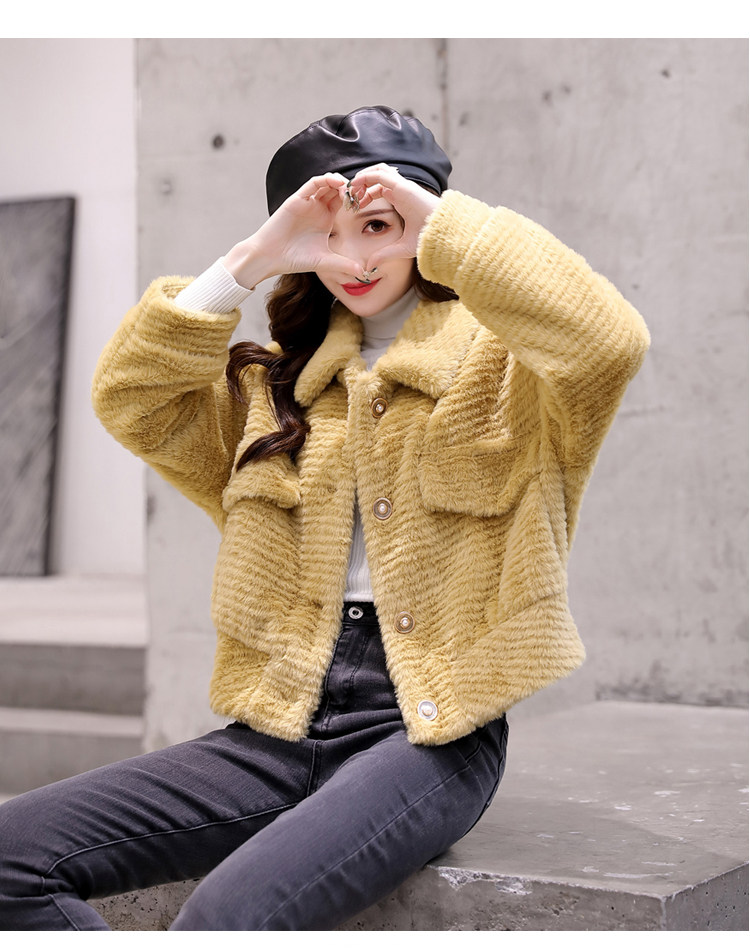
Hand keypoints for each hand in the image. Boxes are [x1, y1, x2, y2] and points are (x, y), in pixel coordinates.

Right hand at [224, 174, 362, 288]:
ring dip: (340, 182)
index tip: (369, 201)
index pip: (344, 201)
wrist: (270, 257)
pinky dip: (325, 180)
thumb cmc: (294, 259)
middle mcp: (318, 207)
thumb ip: (343, 264)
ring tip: (350, 188)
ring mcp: (307, 202)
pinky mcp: (297, 199)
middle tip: (363, 190)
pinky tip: (337, 183)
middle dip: (351, 187)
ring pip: (326, 182)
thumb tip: (363, 274)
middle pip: (337, 189)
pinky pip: (313, 184)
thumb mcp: (324, 262)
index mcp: (326, 218)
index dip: (356, 199)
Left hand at [346, 164, 440, 271]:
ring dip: (362, 177)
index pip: (378, 190)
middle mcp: (401, 191)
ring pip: (377, 171)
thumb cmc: (428, 239)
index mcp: (401, 201)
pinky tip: (355, 185)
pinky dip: (366, 177)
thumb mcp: (400, 248)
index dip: (364, 195)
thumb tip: (369, 266)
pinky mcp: (402, 186)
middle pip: (376, 178)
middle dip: (360, 185)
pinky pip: (380, 174)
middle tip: (348, 197)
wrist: (441, 233)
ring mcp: (402, 186)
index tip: (354, 207)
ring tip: (350, 189)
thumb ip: (384, 254)